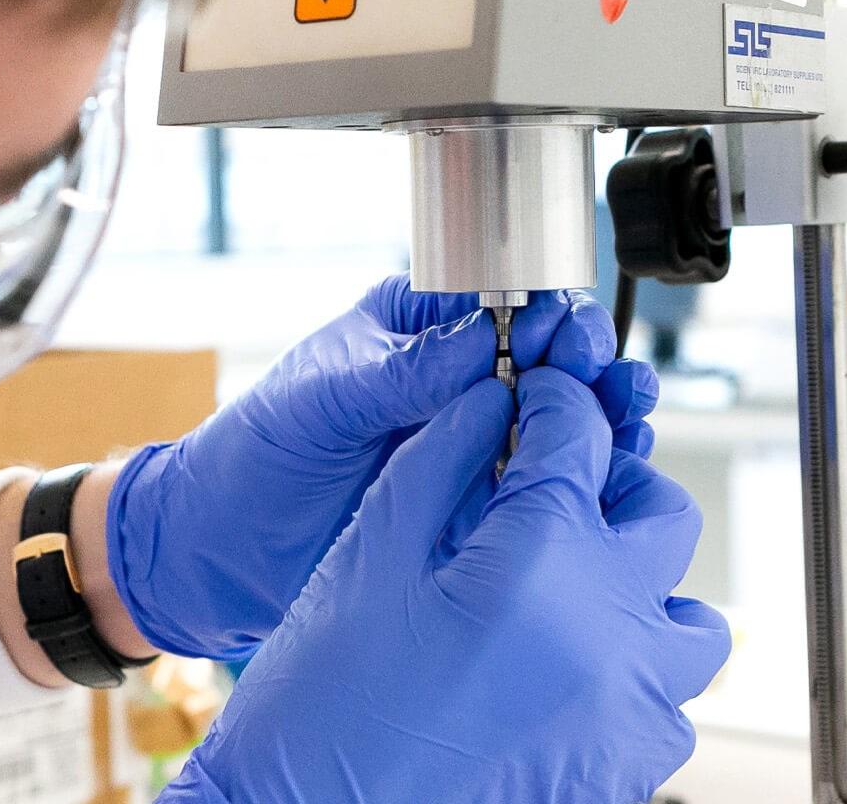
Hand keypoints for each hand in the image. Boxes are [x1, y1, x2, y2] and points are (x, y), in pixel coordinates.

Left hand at [105, 275, 653, 658]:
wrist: (223, 544)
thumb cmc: (254, 451)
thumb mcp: (322, 396)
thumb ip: (403, 372)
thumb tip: (482, 339)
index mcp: (413, 328)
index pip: (497, 302)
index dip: (542, 311)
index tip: (566, 330)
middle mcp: (451, 379)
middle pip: (546, 358)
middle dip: (585, 362)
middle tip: (602, 376)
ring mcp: (467, 441)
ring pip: (557, 419)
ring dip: (599, 415)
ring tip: (624, 415)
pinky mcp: (475, 500)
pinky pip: (542, 481)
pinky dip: (581, 475)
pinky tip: (608, 473)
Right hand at [161, 369, 728, 803]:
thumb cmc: (320, 701)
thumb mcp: (369, 553)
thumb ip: (440, 462)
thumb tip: (489, 404)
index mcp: (544, 562)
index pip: (580, 437)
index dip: (550, 400)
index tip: (528, 399)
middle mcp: (611, 636)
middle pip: (660, 515)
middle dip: (608, 483)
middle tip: (549, 488)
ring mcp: (629, 713)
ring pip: (686, 620)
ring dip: (635, 587)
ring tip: (565, 590)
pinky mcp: (625, 772)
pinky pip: (665, 703)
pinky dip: (627, 671)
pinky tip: (556, 669)